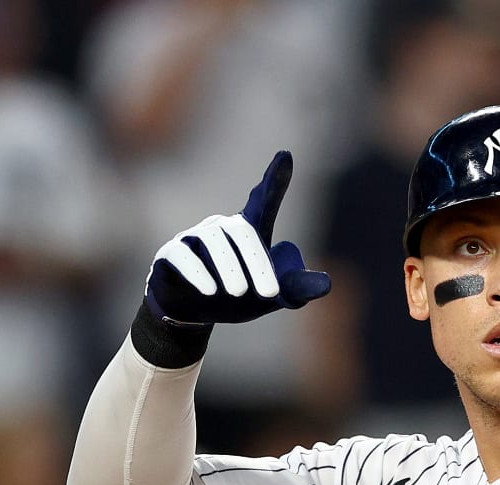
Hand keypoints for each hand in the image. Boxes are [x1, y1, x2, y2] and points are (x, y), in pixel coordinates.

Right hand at [144, 151, 330, 326]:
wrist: (194, 313)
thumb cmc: (238, 297)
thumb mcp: (271, 297)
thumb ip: (297, 288)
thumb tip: (328, 284)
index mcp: (250, 231)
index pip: (263, 200)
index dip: (274, 179)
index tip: (285, 156)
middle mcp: (221, 227)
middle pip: (241, 230)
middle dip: (257, 261)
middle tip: (270, 293)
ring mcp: (193, 238)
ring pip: (212, 241)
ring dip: (228, 267)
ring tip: (240, 293)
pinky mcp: (171, 254)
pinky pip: (182, 255)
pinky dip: (197, 271)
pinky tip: (210, 290)